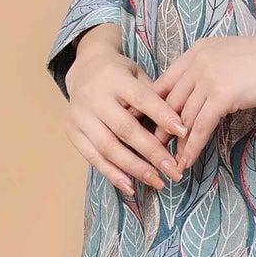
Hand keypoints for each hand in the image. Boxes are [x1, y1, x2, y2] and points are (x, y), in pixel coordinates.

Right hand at [62, 25, 189, 195]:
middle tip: (174, 170)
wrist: (83, 69)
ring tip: (158, 182)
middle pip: (125, 129)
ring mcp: (80, 116)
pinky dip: (112, 174)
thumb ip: (155, 96)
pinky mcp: (72, 132)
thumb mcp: (138, 74)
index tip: (183, 132)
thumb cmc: (120, 74)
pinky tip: (131, 187)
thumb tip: (181, 125)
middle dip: (152, 152)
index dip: (163, 116)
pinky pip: (93, 158)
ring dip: (135, 168)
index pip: (142, 98)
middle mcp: (94, 97)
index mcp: (114, 78)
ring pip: (108, 147)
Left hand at [145, 31, 255, 172]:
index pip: (164, 82)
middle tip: (146, 151)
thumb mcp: (231, 59)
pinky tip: (187, 162)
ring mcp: (208, 77)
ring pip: (182, 117)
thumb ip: (211, 71)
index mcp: (196, 52)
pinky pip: (200, 127)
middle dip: (156, 129)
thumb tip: (200, 94)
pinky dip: (192, 147)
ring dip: (173, 144)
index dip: (148, 105)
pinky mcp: (222, 94)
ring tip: (167, 164)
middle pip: (167, 102)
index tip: (137, 124)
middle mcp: (196, 62)